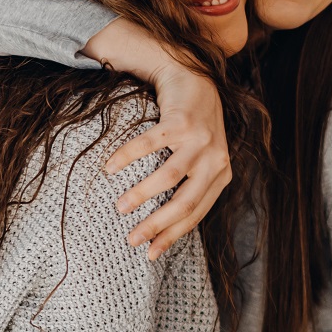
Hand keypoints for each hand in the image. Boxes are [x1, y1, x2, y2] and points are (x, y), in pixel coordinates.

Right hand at [85, 20, 232, 258]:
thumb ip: (192, 184)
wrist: (194, 78)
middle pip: (184, 202)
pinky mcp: (181, 122)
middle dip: (156, 225)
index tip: (150, 253)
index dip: (172, 235)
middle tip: (132, 239)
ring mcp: (200, 140)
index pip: (196, 213)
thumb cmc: (193, 125)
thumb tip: (163, 225)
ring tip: (120, 207)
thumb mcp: (202, 158)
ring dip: (141, 195)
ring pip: (168, 178)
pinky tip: (110, 167)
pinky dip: (127, 157)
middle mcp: (215, 159)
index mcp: (220, 174)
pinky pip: (149, 145)